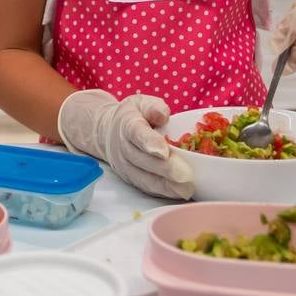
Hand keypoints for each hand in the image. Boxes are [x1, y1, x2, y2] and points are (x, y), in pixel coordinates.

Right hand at [57, 90, 193, 199]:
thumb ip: (154, 107)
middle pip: (143, 160)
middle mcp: (122, 147)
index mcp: (127, 124)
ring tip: (187, 188)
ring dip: (166, 185)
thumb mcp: (142, 102)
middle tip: (186, 174)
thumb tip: (163, 116)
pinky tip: (179, 192)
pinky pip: (146, 187)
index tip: (164, 151)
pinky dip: (162, 191)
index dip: (150, 143)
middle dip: (165, 169)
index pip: (136, 133)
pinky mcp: (129, 179)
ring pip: (144, 178)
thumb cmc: (134, 115)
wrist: (108, 131)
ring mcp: (124, 166)